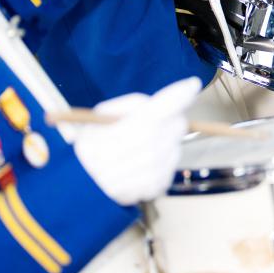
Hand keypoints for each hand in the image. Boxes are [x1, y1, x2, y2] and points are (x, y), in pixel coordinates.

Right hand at [74, 77, 200, 205]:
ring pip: (175, 146)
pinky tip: (144, 162)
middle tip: (161, 117)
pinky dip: (163, 160)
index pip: (156, 111)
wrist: (81, 188)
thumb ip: (130, 106)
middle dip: (173, 118)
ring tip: (145, 144)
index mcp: (116, 133)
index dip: (177, 96)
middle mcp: (133, 156)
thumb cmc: (92, 145)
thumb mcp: (99, 117)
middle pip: (173, 128)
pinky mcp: (154, 188)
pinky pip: (171, 166)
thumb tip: (165, 102)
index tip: (191, 84)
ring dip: (167, 140)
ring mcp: (145, 175)